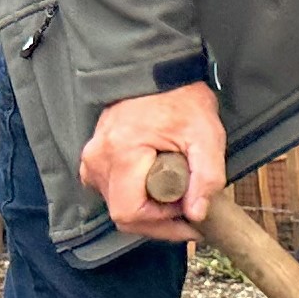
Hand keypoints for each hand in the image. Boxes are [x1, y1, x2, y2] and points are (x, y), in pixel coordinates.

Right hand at [82, 83, 226, 240]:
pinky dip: (136, 196)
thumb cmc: (182, 99)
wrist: (159, 72)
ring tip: (176, 196)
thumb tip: (196, 214)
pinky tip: (158, 188)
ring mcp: (92, 158)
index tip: (188, 218)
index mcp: (120, 154)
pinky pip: (112, 190)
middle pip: (122, 214)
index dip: (161, 224)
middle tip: (187, 208)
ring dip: (148, 210)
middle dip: (158, 220)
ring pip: (117, 204)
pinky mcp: (94, 158)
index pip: (129, 213)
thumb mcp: (206, 136)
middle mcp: (98, 159)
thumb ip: (206, 177)